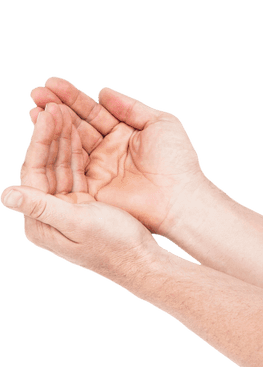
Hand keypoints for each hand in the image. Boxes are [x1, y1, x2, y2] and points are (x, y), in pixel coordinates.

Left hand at [4, 104, 163, 284]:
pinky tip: (78, 132)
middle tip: (55, 103)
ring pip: (60, 166)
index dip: (41, 140)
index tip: (49, 112)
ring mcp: (64, 210)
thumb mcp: (78, 225)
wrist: (144, 263)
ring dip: (63, 139)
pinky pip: (75, 173)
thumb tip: (5, 195)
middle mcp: (47, 214)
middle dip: (50, 134)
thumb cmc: (115, 247)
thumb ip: (41, 208)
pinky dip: (76, 152)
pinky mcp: (82, 207)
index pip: (34, 170)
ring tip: (65, 110)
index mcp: (39, 221)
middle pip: (44, 165)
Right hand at [28, 76, 209, 236]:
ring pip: (70, 144)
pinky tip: (43, 132)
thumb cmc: (178, 162)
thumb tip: (103, 92)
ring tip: (36, 107)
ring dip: (51, 126)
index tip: (51, 83)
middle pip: (77, 126)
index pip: (93, 112)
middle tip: (36, 93)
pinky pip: (71, 167)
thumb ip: (131, 108)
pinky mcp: (93, 189)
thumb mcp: (160, 124)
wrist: (181, 198)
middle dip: (56, 109)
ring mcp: (99, 169)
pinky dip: (56, 151)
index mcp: (124, 134)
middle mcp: (109, 150)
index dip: (73, 98)